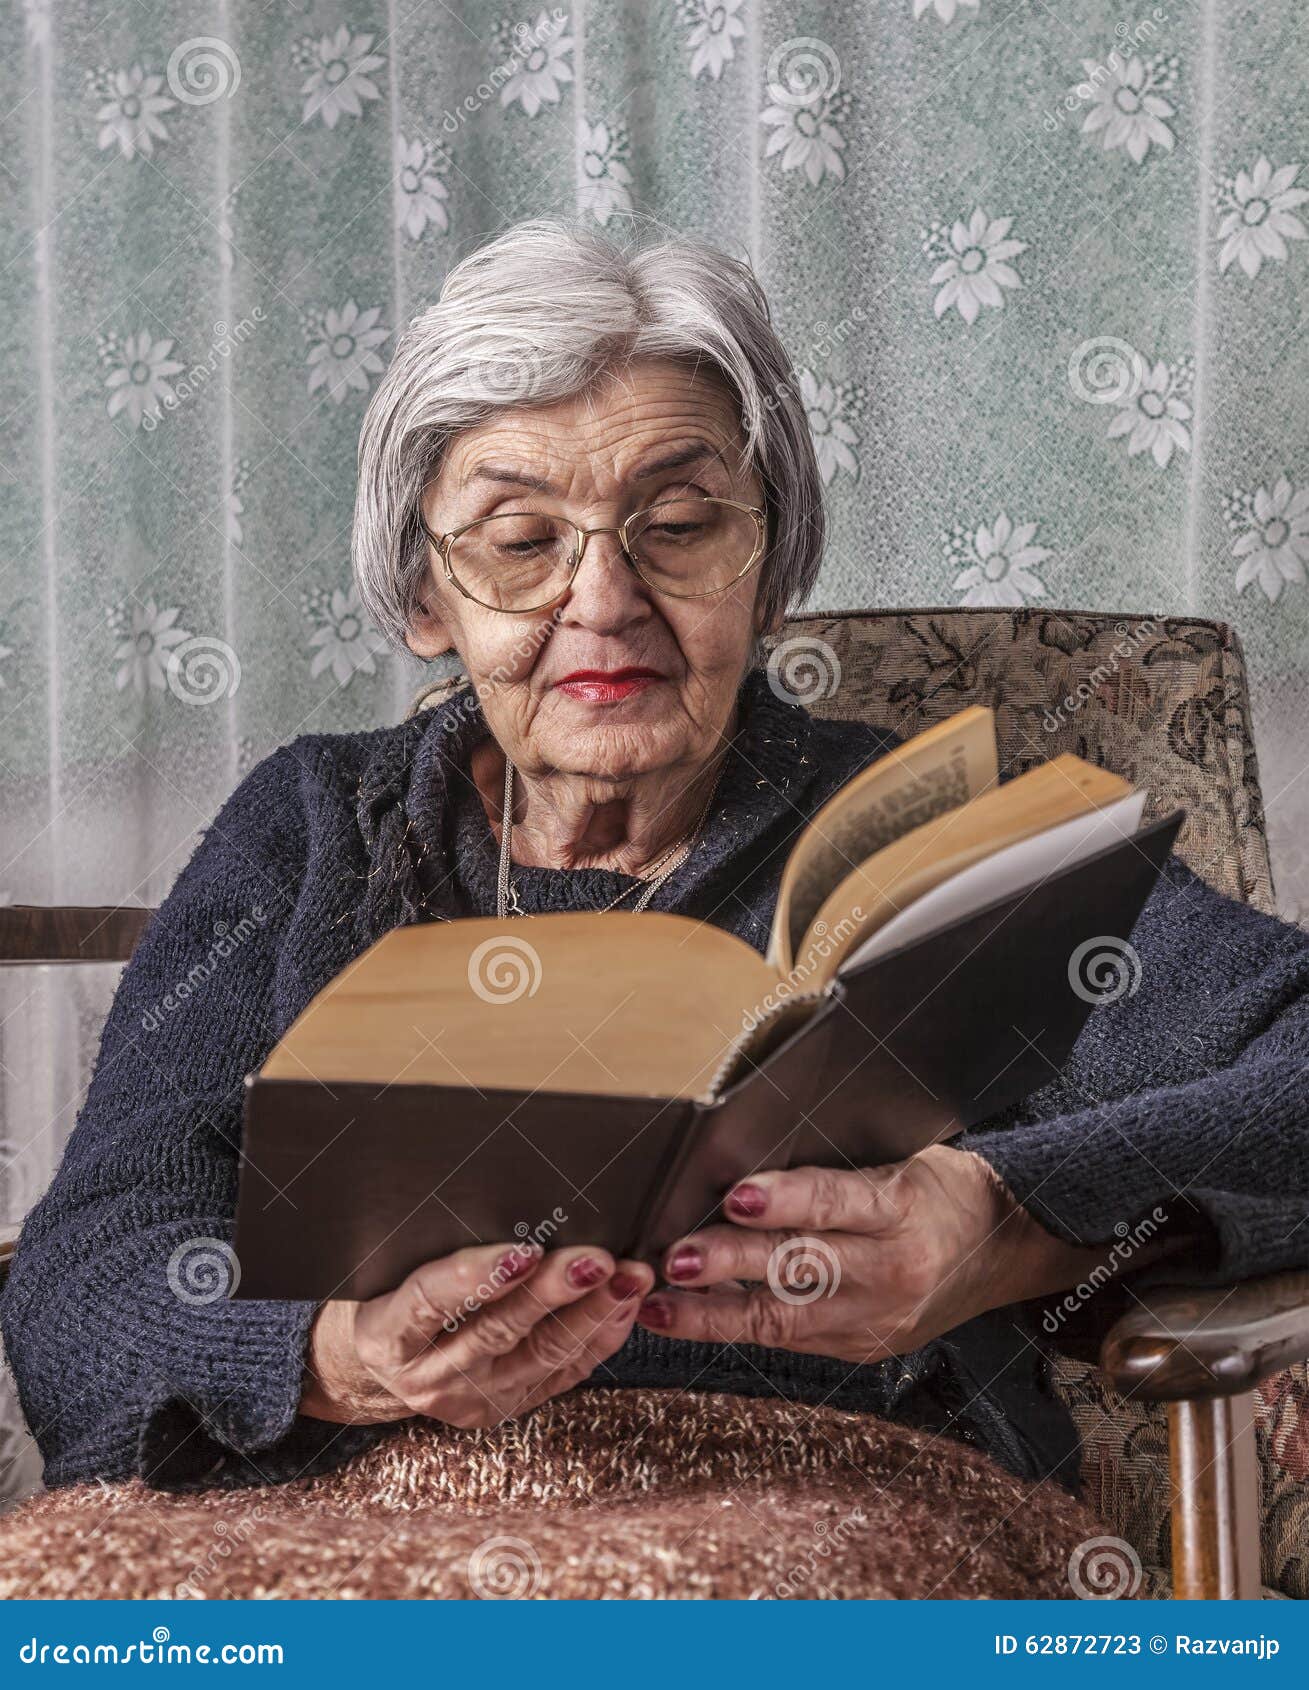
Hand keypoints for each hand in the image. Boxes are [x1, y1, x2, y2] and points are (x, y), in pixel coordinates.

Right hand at [301, 1242, 652, 1427]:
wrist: (388, 1358)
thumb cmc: (393, 1290)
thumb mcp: (395, 1265)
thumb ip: (437, 1243)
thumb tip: (506, 1190)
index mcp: (388, 1335)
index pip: (431, 1301)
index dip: (479, 1275)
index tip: (526, 1250)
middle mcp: (428, 1377)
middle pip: (497, 1330)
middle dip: (554, 1291)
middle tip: (597, 1259)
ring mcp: (471, 1400)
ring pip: (541, 1356)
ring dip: (592, 1313)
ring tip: (628, 1278)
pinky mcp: (510, 1408)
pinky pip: (563, 1373)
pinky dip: (599, 1337)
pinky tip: (625, 1305)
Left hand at [635, 1149, 1110, 1364]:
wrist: (1009, 1249)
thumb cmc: (943, 1188)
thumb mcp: (903, 1158)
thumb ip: (835, 1169)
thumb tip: (745, 1162)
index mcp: (904, 1208)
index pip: (836, 1201)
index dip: (785, 1198)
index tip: (735, 1194)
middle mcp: (891, 1270)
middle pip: (801, 1266)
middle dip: (730, 1263)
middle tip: (674, 1257)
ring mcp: (877, 1317)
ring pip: (785, 1319)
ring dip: (715, 1313)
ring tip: (661, 1304)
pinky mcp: (863, 1346)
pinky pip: (792, 1339)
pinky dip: (737, 1328)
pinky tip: (690, 1318)